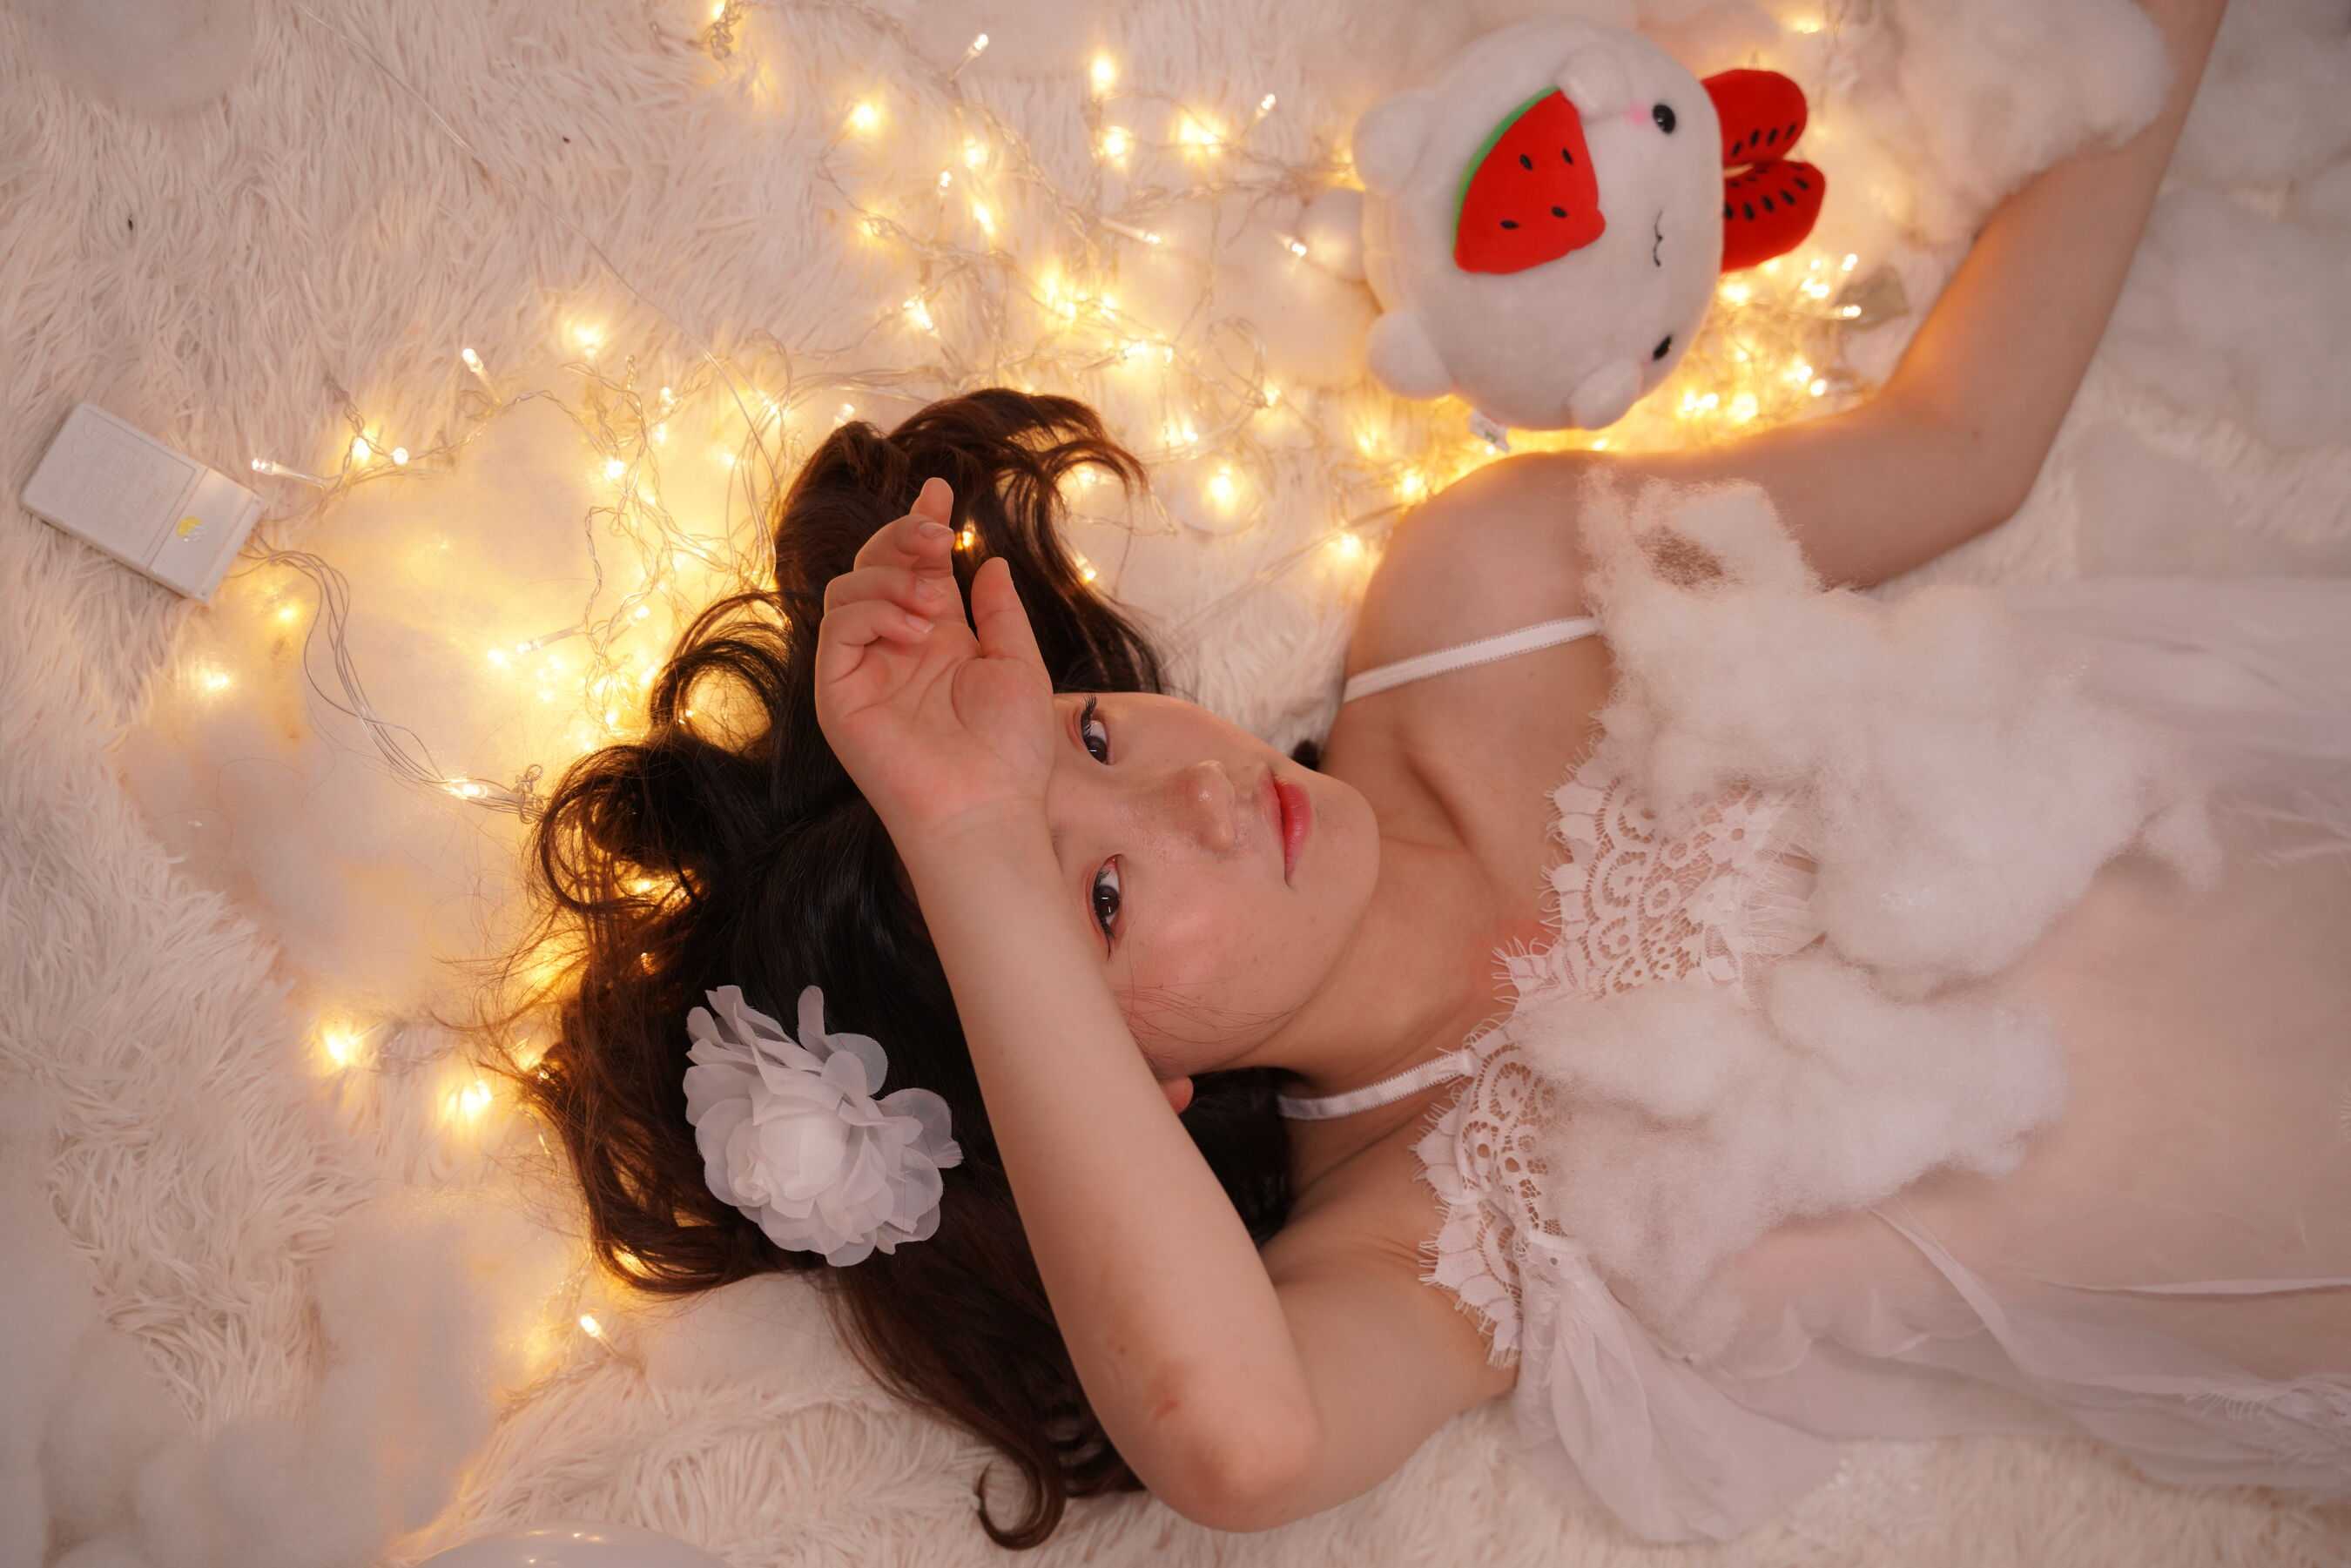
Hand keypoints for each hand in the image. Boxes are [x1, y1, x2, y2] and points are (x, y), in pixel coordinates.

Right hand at [813, 478, 1056, 849]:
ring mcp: (862, 671)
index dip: (922, 525)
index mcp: (936, 639)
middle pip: (874, 567)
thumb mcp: (1019, 664)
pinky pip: (836, 627)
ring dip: (891, 579)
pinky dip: (873, 612)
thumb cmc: (1011, 751)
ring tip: (931, 604)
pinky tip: (913, 630)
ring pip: (848, 589)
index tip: (940, 490)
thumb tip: (989, 561)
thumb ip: (1000, 612)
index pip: (918, 569)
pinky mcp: (837, 694)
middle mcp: (893, 649)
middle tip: (938, 537)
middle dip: (903, 538)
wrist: (988, 808)